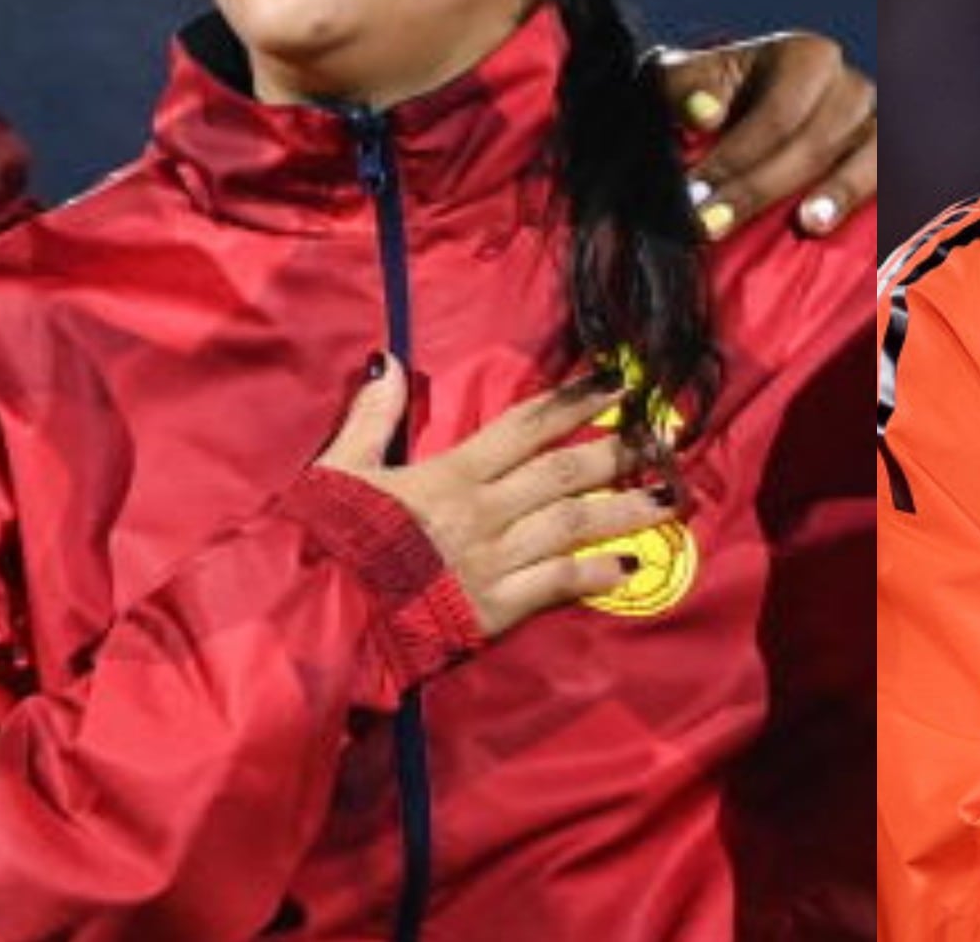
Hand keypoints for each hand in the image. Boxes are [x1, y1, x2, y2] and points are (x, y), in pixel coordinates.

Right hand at [316, 359, 677, 636]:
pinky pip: (557, 585)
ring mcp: (492, 561)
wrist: (310, 618)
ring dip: (625, 509)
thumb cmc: (323, 542)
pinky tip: (631, 565)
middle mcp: (481, 511)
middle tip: (663, 437)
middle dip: (617, 451)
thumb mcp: (340, 469)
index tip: (615, 382)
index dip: (573, 401)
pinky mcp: (494, 609)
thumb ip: (372, 417)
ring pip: (573, 525)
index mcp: (448, 474)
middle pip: (563, 472)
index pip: (525, 427)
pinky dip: (597, 574)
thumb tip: (391, 362)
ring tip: (669, 497)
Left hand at [649, 32, 875, 238]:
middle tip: (709, 225)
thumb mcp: (687, 81)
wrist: (747, 110)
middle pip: (813, 142)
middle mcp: (849, 84)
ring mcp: (877, 123)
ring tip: (807, 223)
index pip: (775, 114)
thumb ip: (684, 89)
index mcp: (805, 56)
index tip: (693, 197)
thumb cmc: (714, 98)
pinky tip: (855, 223)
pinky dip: (879, 198)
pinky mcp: (891, 158)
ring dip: (837, 192)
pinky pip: (896, 176)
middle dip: (758, 188)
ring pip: (865, 157)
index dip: (734, 158)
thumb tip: (704, 114)